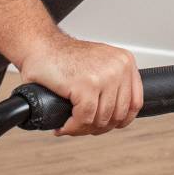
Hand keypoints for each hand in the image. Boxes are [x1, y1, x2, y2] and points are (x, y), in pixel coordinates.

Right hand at [18, 33, 144, 136]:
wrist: (39, 46)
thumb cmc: (63, 57)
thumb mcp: (99, 64)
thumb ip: (113, 83)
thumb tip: (118, 115)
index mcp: (125, 62)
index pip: (135, 103)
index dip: (120, 120)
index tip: (105, 125)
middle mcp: (119, 67)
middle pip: (118, 115)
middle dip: (98, 127)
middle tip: (81, 126)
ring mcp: (104, 76)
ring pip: (101, 119)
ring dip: (83, 128)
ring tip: (71, 125)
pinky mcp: (86, 86)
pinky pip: (84, 118)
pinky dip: (73, 127)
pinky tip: (63, 125)